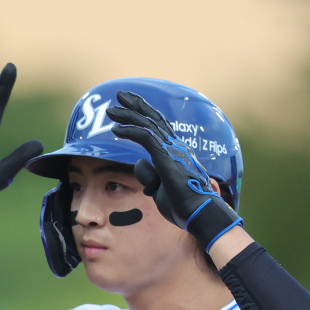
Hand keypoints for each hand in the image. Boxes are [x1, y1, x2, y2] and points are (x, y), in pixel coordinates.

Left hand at [106, 91, 241, 252]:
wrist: (198, 214)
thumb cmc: (182, 205)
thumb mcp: (160, 190)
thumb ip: (149, 175)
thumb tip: (138, 163)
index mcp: (175, 152)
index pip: (159, 127)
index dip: (144, 113)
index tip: (130, 106)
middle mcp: (175, 146)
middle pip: (153, 119)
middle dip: (135, 105)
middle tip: (119, 95)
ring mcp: (172, 150)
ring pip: (148, 125)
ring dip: (128, 115)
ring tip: (112, 110)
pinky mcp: (166, 158)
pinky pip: (146, 138)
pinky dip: (130, 131)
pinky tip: (116, 130)